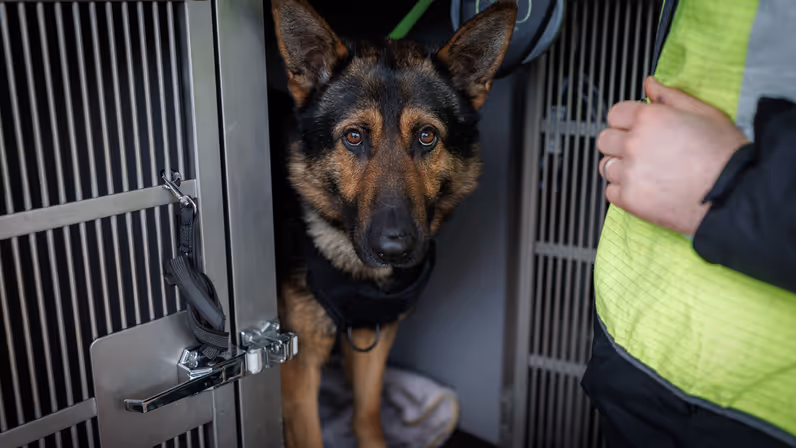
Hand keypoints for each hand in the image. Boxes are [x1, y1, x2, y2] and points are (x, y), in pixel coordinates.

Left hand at [597, 77, 749, 234]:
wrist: (735, 192)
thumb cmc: (725, 154)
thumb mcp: (704, 113)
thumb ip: (670, 96)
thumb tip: (649, 84)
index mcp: (649, 118)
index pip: (615, 113)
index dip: (626, 120)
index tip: (636, 128)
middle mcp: (634, 144)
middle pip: (605, 140)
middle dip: (619, 144)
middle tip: (642, 152)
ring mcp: (629, 172)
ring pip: (606, 166)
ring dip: (621, 168)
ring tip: (647, 173)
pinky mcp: (630, 199)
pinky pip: (611, 192)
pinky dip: (624, 192)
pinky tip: (646, 189)